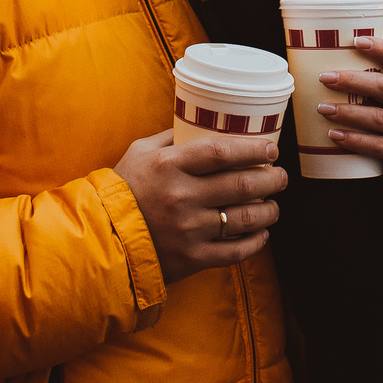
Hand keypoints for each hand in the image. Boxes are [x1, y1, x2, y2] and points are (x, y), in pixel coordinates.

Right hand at [113, 130, 288, 284]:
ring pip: (245, 218)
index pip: (221, 152)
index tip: (271, 149)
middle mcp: (181, 197)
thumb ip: (172, 138)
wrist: (102, 239)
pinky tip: (261, 233)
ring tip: (274, 205)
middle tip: (280, 176)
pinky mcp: (192, 258)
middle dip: (271, 179)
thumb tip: (204, 124)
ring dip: (269, 211)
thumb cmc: (122, 190)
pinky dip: (256, 242)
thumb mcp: (140, 152)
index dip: (253, 149)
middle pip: (241, 184)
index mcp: (169, 166)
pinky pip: (235, 251)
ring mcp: (188, 230)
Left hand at [319, 36, 382, 197]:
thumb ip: (372, 89)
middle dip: (352, 80)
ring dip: (347, 112)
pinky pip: (377, 145)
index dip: (380, 48)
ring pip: (377, 117)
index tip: (356, 40)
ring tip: (323, 108)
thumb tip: (327, 72)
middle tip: (325, 78)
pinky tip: (335, 135)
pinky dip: (354, 140)